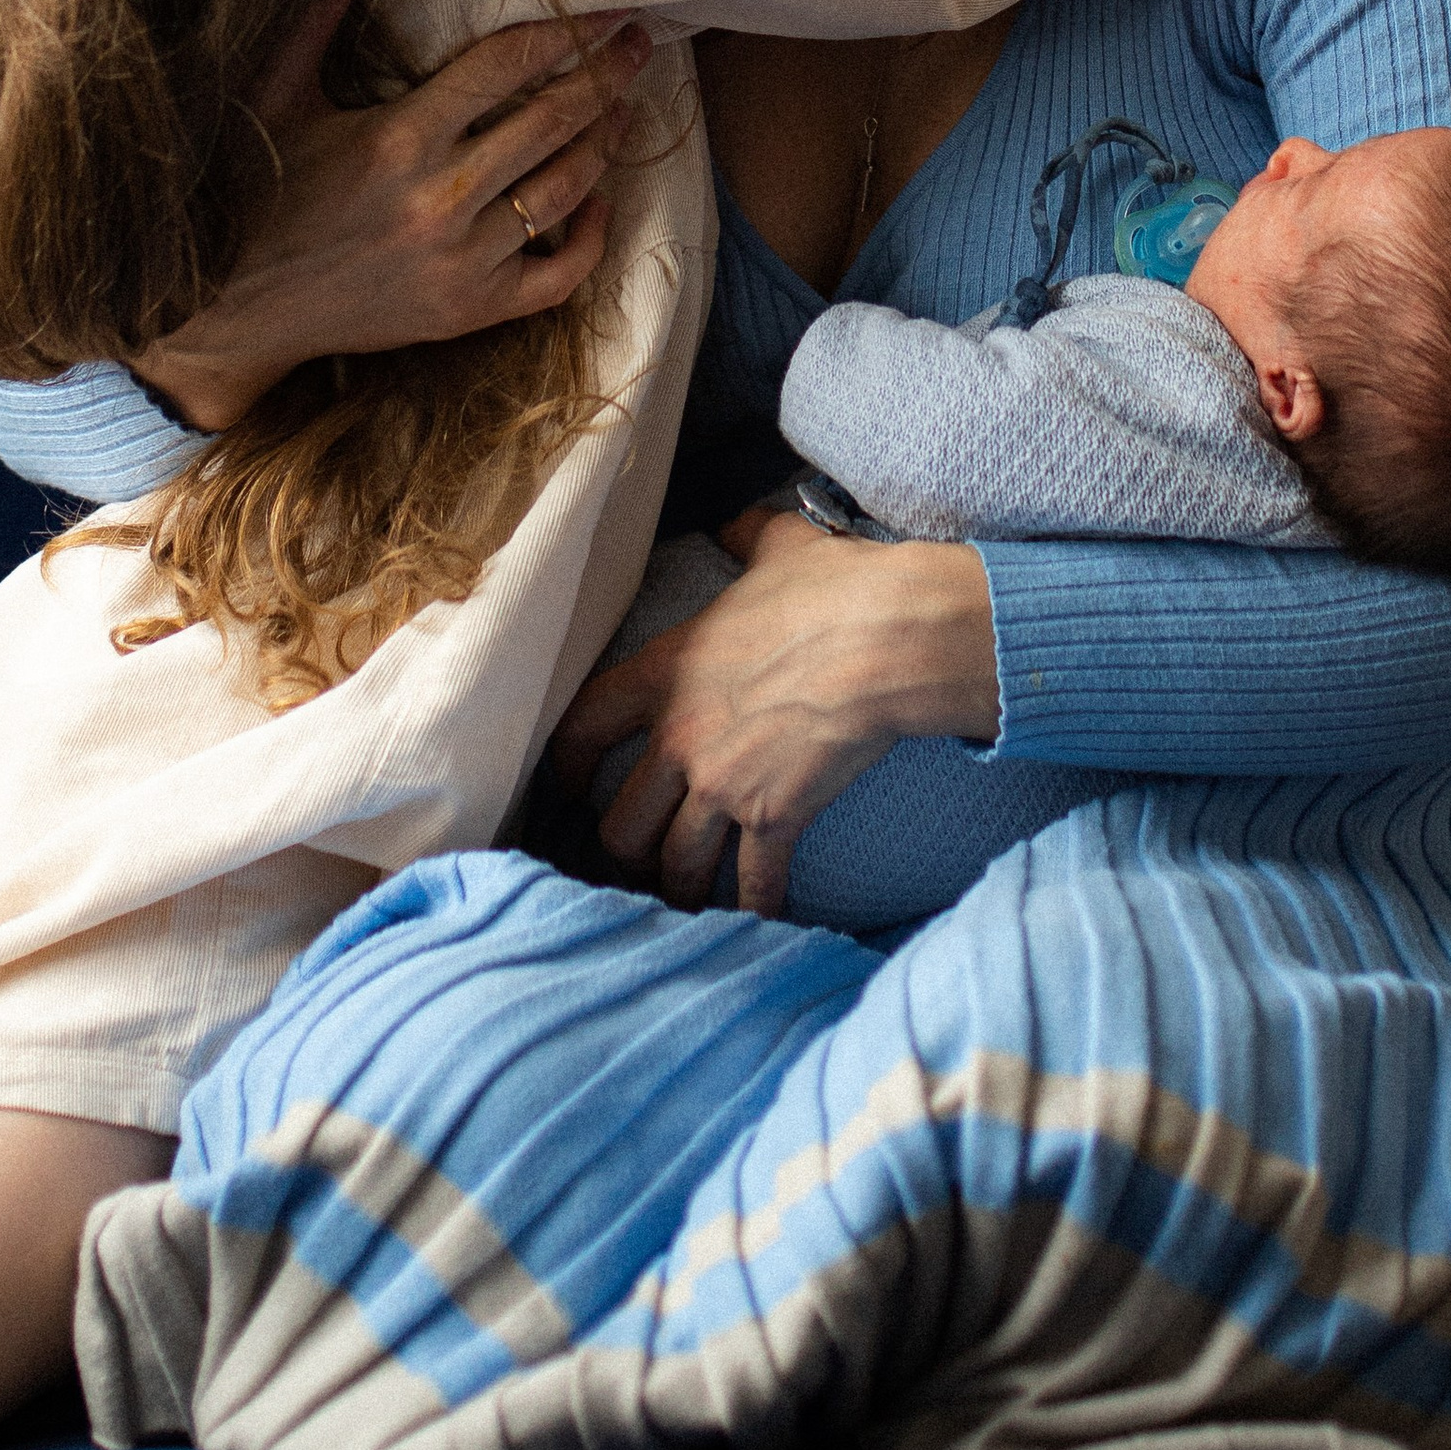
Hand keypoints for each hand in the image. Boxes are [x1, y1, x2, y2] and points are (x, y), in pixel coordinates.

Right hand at [132, 0, 655, 431]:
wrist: (235, 314)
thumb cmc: (252, 199)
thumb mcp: (273, 101)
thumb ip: (312, 24)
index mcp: (399, 137)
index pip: (506, 67)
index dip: (564, 32)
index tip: (604, 11)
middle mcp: (441, 198)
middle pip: (553, 122)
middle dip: (606, 75)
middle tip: (639, 43)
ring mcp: (463, 260)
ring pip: (565, 191)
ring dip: (604, 143)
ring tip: (625, 107)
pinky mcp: (469, 311)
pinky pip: (557, 276)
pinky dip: (590, 239)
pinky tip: (600, 202)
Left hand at [551, 507, 1002, 914]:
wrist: (887, 639)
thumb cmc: (834, 589)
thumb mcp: (777, 547)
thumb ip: (745, 536)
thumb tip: (737, 520)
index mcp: (664, 672)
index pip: (580, 730)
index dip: (563, 770)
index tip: (564, 793)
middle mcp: (679, 738)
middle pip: (618, 824)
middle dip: (621, 853)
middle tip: (628, 868)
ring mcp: (722, 785)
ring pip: (673, 864)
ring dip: (677, 891)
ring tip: (681, 907)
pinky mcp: (774, 819)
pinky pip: (752, 885)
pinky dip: (752, 912)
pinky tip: (757, 929)